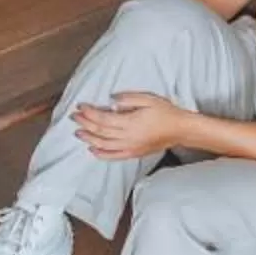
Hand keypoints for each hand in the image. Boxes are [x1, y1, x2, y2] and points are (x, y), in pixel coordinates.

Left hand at [73, 92, 189, 160]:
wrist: (181, 130)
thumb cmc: (166, 113)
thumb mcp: (148, 99)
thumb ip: (128, 98)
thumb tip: (111, 99)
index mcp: (130, 122)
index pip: (103, 118)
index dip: (89, 113)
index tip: (80, 107)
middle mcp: (128, 137)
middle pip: (100, 131)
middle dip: (85, 123)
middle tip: (74, 117)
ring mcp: (130, 147)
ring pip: (104, 145)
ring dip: (89, 139)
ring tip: (78, 133)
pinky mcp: (134, 153)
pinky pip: (114, 156)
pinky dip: (101, 154)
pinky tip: (92, 150)